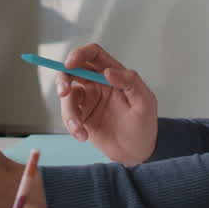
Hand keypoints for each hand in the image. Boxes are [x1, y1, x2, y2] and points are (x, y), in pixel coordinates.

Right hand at [58, 43, 157, 166]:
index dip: (80, 54)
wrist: (136, 154)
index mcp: (114, 74)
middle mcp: (98, 83)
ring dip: (69, 111)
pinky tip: (82, 135)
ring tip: (79, 129)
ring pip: (67, 95)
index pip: (94, 55)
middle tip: (63, 91)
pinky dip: (71, 125)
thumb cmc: (144, 126)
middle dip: (63, 78)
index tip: (70, 63)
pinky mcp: (81, 116)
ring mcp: (88, 99)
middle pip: (73, 70)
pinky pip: (68, 114)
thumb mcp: (145, 103)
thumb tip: (108, 72)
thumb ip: (130, 82)